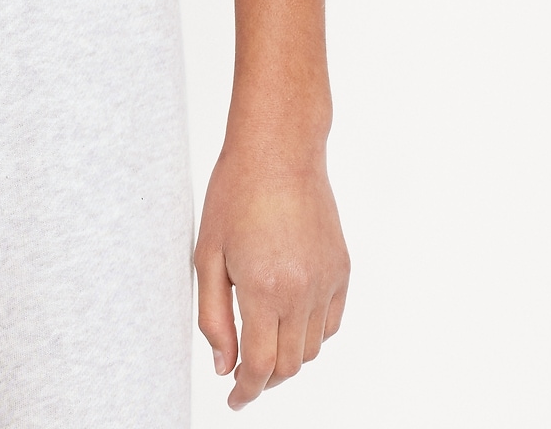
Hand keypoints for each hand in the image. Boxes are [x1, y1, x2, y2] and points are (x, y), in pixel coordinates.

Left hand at [194, 136, 348, 410]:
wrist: (279, 150)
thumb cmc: (236, 193)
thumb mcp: (208, 254)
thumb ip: (214, 317)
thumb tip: (223, 363)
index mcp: (264, 289)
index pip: (260, 366)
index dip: (246, 391)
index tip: (234, 399)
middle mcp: (302, 291)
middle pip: (288, 364)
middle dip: (265, 379)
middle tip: (243, 375)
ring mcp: (327, 282)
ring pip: (311, 348)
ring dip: (288, 357)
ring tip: (263, 343)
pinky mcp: (342, 270)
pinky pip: (331, 323)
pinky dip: (312, 334)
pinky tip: (290, 321)